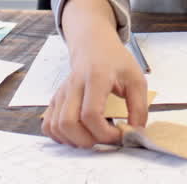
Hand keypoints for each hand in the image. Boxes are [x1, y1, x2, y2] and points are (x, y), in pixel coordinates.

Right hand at [42, 26, 147, 147]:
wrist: (94, 45)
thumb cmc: (115, 61)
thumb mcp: (136, 79)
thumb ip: (139, 107)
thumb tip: (135, 133)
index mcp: (96, 77)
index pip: (90, 114)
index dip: (104, 133)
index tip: (119, 134)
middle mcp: (74, 84)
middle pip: (68, 123)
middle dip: (87, 140)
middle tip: (104, 140)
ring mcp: (62, 92)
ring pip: (56, 126)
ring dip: (73, 140)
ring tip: (92, 138)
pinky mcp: (55, 99)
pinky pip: (48, 124)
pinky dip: (60, 136)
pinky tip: (77, 134)